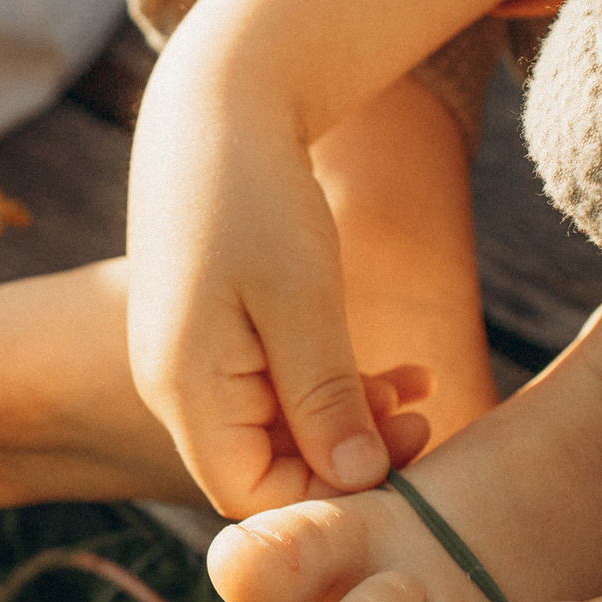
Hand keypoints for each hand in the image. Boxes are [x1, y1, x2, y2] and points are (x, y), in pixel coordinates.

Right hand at [125, 0, 570, 518]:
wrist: (216, 104)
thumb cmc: (255, 192)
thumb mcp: (303, 298)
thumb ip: (324, 397)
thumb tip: (357, 482)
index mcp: (185, 389)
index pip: (252, 497)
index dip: (327, 497)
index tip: (401, 460)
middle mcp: (178, 389)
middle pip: (266, 469)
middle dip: (348, 459)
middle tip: (424, 424)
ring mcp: (195, 364)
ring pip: (278, 431)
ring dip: (351, 421)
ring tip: (419, 390)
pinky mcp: (217, 337)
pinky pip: (276, 391)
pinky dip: (335, 389)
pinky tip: (397, 373)